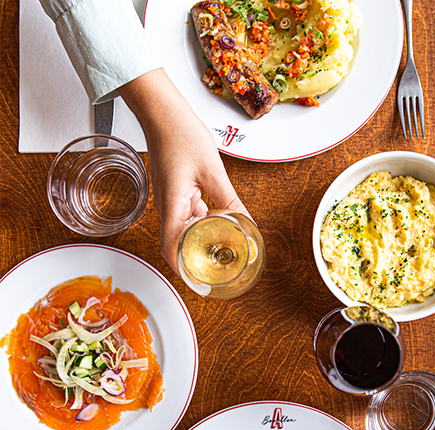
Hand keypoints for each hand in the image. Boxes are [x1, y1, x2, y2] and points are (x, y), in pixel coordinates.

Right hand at [119, 69, 249, 273]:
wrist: (162, 112)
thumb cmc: (180, 134)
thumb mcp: (212, 170)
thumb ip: (230, 200)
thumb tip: (247, 224)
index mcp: (172, 206)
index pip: (172, 249)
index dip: (185, 271)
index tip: (202, 286)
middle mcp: (168, 209)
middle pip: (180, 246)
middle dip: (199, 261)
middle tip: (223, 270)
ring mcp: (171, 203)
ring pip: (187, 232)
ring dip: (204, 242)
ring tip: (228, 249)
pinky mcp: (177, 195)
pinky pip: (190, 218)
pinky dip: (205, 225)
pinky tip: (222, 223)